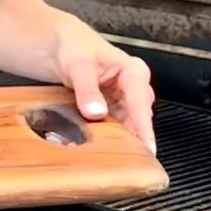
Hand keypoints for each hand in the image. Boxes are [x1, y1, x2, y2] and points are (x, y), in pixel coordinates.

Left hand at [57, 33, 155, 154]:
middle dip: (133, 141)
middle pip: (138, 120)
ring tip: (110, 161)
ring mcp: (125, 102)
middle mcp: (135, 89)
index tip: (147, 149)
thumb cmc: (75, 48)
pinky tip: (98, 150)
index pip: (141, 104)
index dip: (144, 128)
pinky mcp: (114, 112)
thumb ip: (87, 90)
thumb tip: (96, 112)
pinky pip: (115, 129)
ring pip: (128, 128)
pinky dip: (108, 139)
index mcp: (134, 73)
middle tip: (125, 163)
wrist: (62, 47)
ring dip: (120, 143)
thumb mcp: (79, 66)